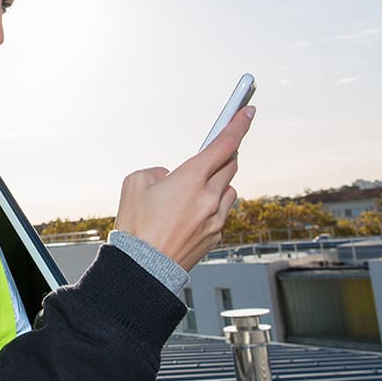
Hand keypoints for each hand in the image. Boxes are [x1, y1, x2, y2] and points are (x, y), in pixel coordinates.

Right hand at [113, 106, 253, 270]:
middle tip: (214, 152)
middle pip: (230, 164)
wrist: (143, 268)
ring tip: (195, 191)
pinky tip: (190, 215)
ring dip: (218, 183)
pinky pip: (221, 213)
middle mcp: (209, 196)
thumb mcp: (134, 183)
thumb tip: (171, 176)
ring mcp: (216, 218)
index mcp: (191, 178)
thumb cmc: (136, 228)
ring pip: (229, 189)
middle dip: (224, 155)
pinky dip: (212, 207)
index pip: (223, 143)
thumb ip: (157, 171)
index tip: (247, 112)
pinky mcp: (215, 236)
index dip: (238, 124)